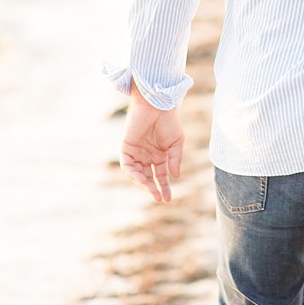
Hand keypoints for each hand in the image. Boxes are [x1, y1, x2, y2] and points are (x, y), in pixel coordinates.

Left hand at [120, 88, 183, 202]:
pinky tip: (142, 178)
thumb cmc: (169, 121)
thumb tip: (174, 177)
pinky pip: (127, 165)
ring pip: (137, 174)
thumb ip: (174, 160)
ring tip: (151, 189)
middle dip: (153, 188)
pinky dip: (133, 173)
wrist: (157, 105)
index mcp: (160, 156)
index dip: (164, 187)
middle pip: (149, 177)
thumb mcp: (176, 143)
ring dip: (143, 183)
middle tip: (158, 197)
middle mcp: (147, 156)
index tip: (167, 199)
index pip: (161, 176)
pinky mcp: (127, 148)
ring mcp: (137, 153)